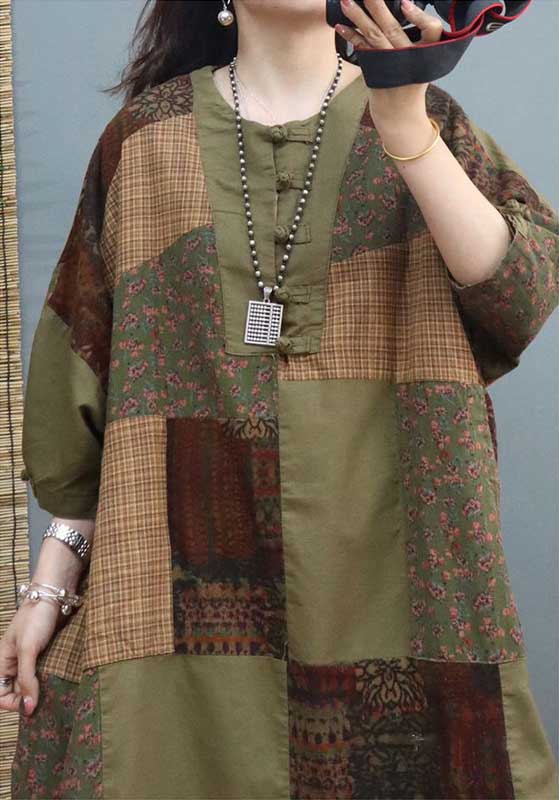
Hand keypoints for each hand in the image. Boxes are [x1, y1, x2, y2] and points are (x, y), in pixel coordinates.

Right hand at [0, 599, 62, 716]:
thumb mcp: (28, 650)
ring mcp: (28, 659)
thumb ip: (26, 679)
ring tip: (53, 695)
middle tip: (45, 702)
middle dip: (27, 700)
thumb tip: (28, 708)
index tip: (31, 705)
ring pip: (29, 685)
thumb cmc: (36, 619)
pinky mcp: (43, 654)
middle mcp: (13, 664)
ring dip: (39, 691)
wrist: (54, 595)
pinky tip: (57, 683)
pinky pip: (41, 675)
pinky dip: (47, 681)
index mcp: (1, 662)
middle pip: (15, 693)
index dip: (13, 704)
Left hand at [335, 0, 443, 125]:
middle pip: (393, 29)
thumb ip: (413, 39)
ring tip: (346, 2)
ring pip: (374, 37)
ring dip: (358, 17)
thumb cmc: (410, 83)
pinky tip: (340, 26)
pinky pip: (362, 50)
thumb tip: (395, 8)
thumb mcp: (421, 62)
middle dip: (378, 6)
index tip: (406, 3)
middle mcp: (408, 59)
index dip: (419, 16)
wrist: (400, 115)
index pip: (432, 30)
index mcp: (426, 54)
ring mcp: (390, 67)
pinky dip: (351, 36)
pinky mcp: (375, 73)